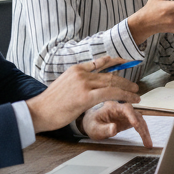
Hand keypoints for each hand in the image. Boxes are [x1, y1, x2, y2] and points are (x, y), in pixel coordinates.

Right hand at [26, 57, 140, 133]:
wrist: (38, 112)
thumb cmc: (50, 103)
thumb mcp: (64, 84)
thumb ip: (78, 80)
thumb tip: (89, 82)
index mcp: (76, 69)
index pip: (100, 62)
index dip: (115, 61)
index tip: (126, 62)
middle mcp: (81, 74)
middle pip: (109, 74)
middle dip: (124, 80)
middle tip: (134, 85)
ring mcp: (84, 84)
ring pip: (112, 83)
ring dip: (127, 88)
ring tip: (136, 93)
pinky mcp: (86, 97)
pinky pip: (110, 94)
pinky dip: (123, 96)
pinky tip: (130, 99)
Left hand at [81, 101, 152, 147]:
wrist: (91, 120)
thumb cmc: (92, 122)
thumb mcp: (94, 128)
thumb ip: (103, 129)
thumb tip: (114, 129)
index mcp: (113, 107)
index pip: (126, 109)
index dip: (132, 116)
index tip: (136, 124)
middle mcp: (122, 109)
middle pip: (136, 115)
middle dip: (142, 128)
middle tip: (146, 140)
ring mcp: (126, 114)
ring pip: (140, 120)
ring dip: (145, 131)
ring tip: (148, 143)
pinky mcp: (128, 120)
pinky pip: (139, 124)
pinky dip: (143, 132)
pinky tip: (146, 139)